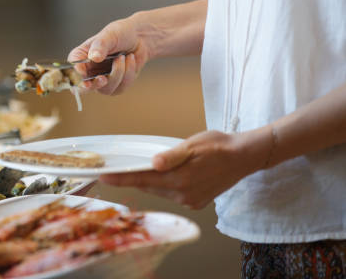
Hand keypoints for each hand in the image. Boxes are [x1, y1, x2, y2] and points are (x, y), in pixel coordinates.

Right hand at [67, 17, 150, 94]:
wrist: (140, 38)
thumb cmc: (121, 33)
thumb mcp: (110, 35)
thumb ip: (101, 45)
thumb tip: (94, 57)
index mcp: (82, 57)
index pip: (71, 69)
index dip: (75, 74)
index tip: (83, 73)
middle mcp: (89, 71)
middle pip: (83, 88)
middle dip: (94, 85)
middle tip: (103, 78)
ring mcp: (102, 80)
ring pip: (106, 88)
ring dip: (118, 73)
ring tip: (124, 57)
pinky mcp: (116, 85)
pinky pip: (120, 87)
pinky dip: (128, 73)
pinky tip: (130, 60)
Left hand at [99, 129, 268, 208]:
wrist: (244, 157)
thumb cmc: (219, 146)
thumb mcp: (193, 144)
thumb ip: (172, 156)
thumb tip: (154, 163)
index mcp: (180, 179)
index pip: (142, 179)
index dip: (121, 178)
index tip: (103, 177)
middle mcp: (183, 194)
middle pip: (149, 186)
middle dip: (133, 178)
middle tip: (118, 170)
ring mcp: (190, 200)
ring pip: (160, 191)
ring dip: (151, 181)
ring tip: (144, 169)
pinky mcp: (196, 202)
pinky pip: (172, 194)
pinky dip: (165, 185)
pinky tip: (167, 175)